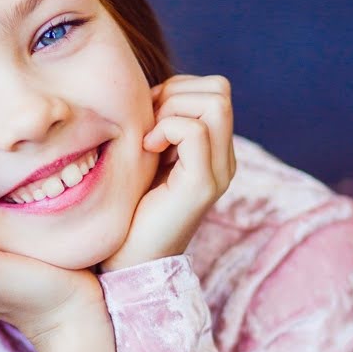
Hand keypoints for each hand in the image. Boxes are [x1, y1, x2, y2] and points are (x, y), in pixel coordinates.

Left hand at [99, 74, 236, 272]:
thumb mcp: (146, 158)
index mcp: (214, 151)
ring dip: (172, 110)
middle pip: (220, 90)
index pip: (214, 90)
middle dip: (177, 94)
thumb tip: (153, 90)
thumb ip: (158, 126)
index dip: (177, 90)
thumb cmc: (128, 210)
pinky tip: (148, 150)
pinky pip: (195, 131)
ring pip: (214, 103)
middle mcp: (224, 160)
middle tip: (149, 126)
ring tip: (150, 141)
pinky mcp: (202, 185)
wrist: (129, 261)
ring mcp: (218, 172)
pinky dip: (168, 129)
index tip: (148, 119)